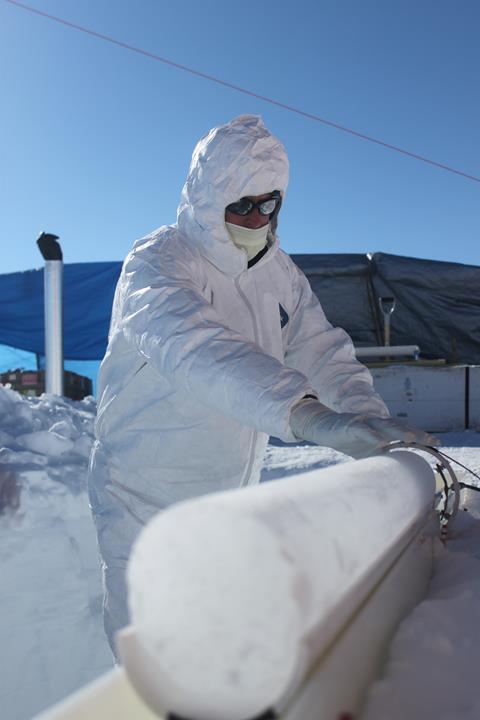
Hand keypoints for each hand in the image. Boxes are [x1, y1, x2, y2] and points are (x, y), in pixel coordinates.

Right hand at [289, 399, 438, 458]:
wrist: (323, 428)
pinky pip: (362, 430)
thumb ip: (383, 457)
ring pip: (384, 425)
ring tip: (411, 437)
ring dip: (398, 431)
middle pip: (399, 426)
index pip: (405, 431)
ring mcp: (364, 422)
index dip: (421, 435)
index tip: (437, 443)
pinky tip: (380, 441)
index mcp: (382, 429)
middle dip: (416, 433)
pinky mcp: (349, 425)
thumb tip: (398, 476)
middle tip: (431, 440)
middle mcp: (376, 423)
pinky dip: (372, 435)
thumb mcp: (368, 451)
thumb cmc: (348, 440)